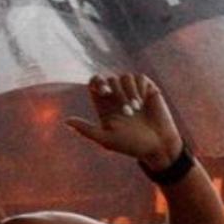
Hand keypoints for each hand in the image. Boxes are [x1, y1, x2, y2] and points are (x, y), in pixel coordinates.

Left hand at [65, 73, 184, 169]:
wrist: (157, 146)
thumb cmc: (131, 146)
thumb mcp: (106, 139)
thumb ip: (86, 129)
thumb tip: (66, 121)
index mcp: (105, 106)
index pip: (94, 83)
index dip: (96, 82)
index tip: (104, 92)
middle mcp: (117, 97)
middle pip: (109, 79)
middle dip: (115, 91)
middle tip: (125, 109)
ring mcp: (133, 92)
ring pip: (124, 77)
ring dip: (129, 93)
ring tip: (135, 110)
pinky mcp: (147, 89)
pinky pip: (140, 78)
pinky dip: (140, 88)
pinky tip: (143, 102)